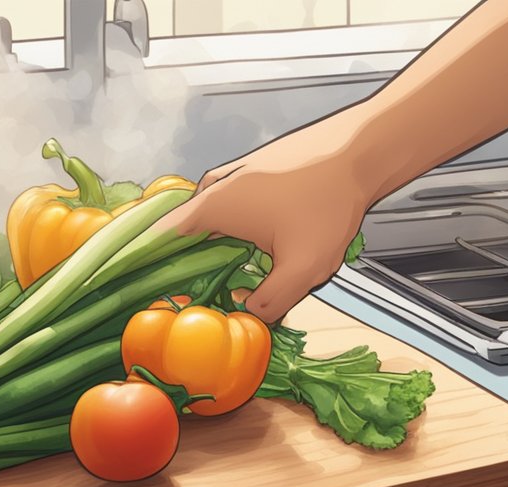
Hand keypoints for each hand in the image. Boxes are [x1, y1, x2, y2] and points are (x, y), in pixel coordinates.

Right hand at [155, 110, 378, 322]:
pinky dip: (229, 228)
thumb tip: (247, 314)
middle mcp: (214, 188)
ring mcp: (233, 175)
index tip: (146, 287)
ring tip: (225, 275)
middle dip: (187, 262)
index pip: (160, 237)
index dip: (148, 262)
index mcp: (213, 207)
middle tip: (195, 293)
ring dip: (212, 246)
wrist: (361, 150)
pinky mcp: (253, 171)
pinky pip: (227, 206)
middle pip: (185, 231)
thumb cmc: (328, 204)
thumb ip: (271, 301)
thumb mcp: (303, 268)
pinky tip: (253, 245)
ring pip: (208, 219)